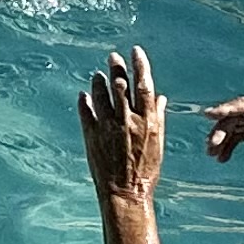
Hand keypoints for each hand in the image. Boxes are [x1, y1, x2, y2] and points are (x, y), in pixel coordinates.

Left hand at [79, 49, 166, 203]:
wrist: (126, 192)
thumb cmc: (146, 170)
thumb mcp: (158, 144)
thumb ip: (158, 118)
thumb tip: (160, 97)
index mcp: (147, 122)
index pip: (144, 86)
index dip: (140, 66)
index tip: (136, 51)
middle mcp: (127, 121)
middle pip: (120, 86)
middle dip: (117, 68)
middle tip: (113, 56)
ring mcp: (107, 126)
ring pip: (100, 95)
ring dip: (99, 82)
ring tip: (98, 74)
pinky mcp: (91, 134)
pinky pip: (85, 111)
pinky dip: (84, 100)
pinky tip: (83, 94)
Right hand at [201, 95, 243, 184]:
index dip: (227, 108)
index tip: (209, 114)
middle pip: (238, 116)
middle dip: (221, 129)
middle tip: (210, 146)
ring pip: (235, 125)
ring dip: (222, 138)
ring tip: (212, 154)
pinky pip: (238, 135)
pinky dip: (229, 145)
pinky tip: (222, 157)